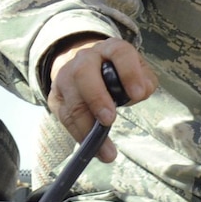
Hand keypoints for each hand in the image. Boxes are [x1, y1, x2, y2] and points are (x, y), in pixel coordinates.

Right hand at [46, 36, 158, 162]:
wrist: (87, 68)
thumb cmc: (118, 74)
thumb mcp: (138, 73)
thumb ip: (144, 82)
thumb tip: (139, 93)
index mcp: (109, 49)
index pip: (118, 53)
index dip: (128, 72)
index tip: (138, 95)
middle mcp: (84, 59)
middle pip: (83, 74)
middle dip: (96, 98)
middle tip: (110, 121)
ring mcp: (66, 77)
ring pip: (71, 101)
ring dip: (87, 128)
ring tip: (106, 152)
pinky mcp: (56, 97)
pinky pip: (63, 118)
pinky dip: (78, 135)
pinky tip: (92, 149)